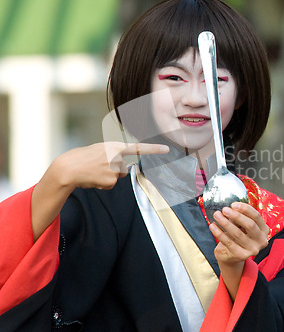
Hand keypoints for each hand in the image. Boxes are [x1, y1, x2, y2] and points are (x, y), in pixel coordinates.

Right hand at [31, 142, 168, 240]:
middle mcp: (117, 156)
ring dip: (107, 177)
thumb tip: (124, 169)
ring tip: (94, 171)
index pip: (138, 148)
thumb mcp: (101, 150)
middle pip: (123, 168)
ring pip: (117, 177)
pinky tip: (93, 178)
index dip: (154, 149)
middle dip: (113, 170)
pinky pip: (111, 185)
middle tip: (97, 166)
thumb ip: (114, 155)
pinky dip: (102, 184)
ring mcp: (114, 169)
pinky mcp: (110, 180)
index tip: (167, 149)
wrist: (68, 168)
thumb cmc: (83, 158)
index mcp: (115, 146)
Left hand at [210, 202, 268, 265]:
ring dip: (225, 223)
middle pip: (250, 225)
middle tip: (224, 209)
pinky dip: (219, 233)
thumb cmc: (237, 235)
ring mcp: (253, 249)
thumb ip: (238, 217)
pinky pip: (228, 242)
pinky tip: (212, 226)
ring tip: (216, 215)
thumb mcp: (241, 225)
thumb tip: (230, 208)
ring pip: (238, 234)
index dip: (245, 209)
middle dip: (236, 216)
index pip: (256, 216)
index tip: (233, 204)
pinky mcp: (242, 255)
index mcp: (264, 229)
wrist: (231, 255)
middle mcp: (262, 240)